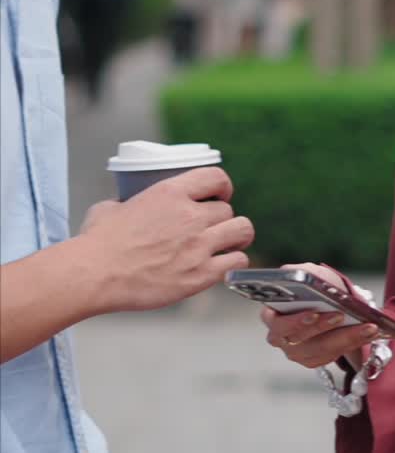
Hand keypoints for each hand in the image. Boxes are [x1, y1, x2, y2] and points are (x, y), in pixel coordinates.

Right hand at [77, 166, 253, 311]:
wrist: (95, 275)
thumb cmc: (97, 243)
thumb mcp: (111, 207)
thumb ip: (127, 203)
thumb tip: (124, 207)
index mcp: (170, 193)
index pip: (216, 177)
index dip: (223, 187)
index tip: (219, 195)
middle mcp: (190, 215)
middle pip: (228, 210)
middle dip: (222, 219)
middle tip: (213, 230)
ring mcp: (198, 245)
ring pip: (242, 230)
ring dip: (237, 237)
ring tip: (227, 245)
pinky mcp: (201, 274)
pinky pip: (237, 262)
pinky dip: (234, 263)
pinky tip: (223, 266)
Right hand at [260, 262, 378, 369]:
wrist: (330, 302)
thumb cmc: (315, 287)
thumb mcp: (309, 274)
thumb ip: (302, 273)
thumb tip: (301, 276)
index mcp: (271, 314)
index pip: (277, 322)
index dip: (295, 321)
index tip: (313, 313)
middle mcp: (280, 338)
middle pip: (300, 339)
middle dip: (324, 327)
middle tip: (342, 316)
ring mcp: (296, 352)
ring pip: (321, 350)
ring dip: (347, 337)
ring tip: (368, 326)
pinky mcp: (313, 360)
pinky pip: (333, 356)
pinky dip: (353, 343)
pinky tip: (369, 332)